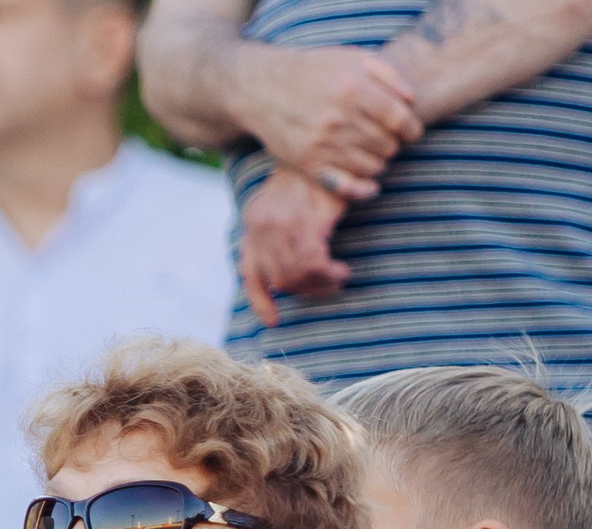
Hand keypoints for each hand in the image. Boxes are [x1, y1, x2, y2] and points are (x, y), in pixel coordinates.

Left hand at [241, 171, 352, 327]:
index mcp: (252, 221)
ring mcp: (281, 225)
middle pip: (278, 279)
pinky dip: (328, 276)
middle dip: (305, 290)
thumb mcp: (285, 202)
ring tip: (337, 278)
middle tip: (328, 286)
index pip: (249, 273)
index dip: (260, 301)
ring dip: (320, 285)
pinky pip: (313, 266)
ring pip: (295, 276)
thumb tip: (283, 273)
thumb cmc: (314, 175)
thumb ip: (276, 232)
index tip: (273, 322)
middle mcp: (260, 225)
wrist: (330, 144)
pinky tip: (342, 272)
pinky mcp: (306, 223)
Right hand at [242, 45, 420, 195]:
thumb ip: (386, 74)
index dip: (412, 128)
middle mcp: (338, 118)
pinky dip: (363, 188)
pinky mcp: (307, 164)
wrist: (261, 88)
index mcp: (352, 88)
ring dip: (379, 163)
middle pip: (387, 145)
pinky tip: (370, 183)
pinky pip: (346, 186)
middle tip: (388, 141)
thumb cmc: (311, 70)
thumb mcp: (350, 57)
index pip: (399, 119)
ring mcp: (321, 144)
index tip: (411, 131)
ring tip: (374, 153)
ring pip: (370, 167)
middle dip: (394, 145)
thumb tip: (412, 102)